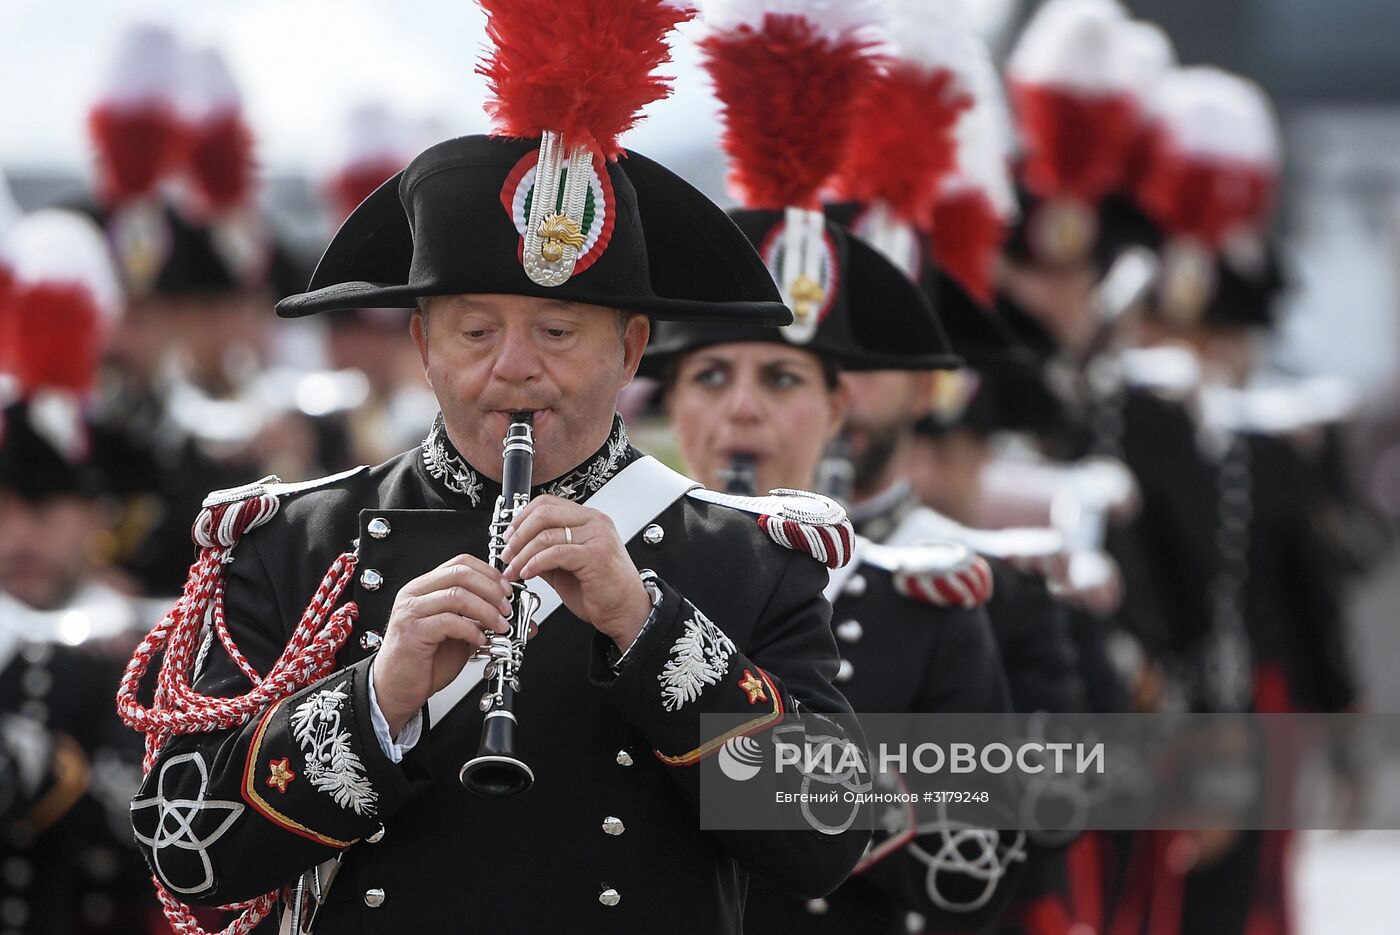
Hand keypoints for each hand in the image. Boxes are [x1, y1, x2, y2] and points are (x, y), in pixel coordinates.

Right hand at [371, 553, 512, 736]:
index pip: (461, 563)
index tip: (507, 590)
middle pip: (461, 574)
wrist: (397, 688)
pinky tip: (480, 640)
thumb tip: (516, 618)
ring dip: (486, 610)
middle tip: (507, 608)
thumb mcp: (461, 634)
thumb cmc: (426, 661)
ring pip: (457, 596)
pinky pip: (448, 622)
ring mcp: (411, 611)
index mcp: (426, 587)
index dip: (489, 573)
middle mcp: (415, 593)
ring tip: (500, 626)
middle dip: (491, 590)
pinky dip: (471, 630)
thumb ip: (482, 620)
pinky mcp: (411, 632)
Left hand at [500, 496, 651, 649]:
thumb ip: (545, 554)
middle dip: (518, 533)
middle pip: (544, 512)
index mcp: (588, 520)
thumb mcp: (566, 568)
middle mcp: (594, 522)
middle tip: (507, 552)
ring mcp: (597, 536)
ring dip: (522, 554)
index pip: (547, 503)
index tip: (508, 536)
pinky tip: (528, 573)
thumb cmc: (602, 591)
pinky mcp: (596, 555)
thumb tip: (519, 549)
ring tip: (513, 569)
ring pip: (546, 534)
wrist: (626, 612)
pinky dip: (535, 563)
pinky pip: (556, 553)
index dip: (521, 518)